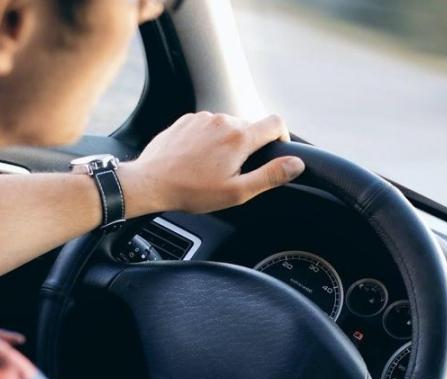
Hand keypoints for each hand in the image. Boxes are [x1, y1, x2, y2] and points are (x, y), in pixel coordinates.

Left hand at [118, 112, 305, 215]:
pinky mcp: (186, 120)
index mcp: (240, 137)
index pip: (276, 123)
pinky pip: (206, 127)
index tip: (276, 151)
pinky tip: (196, 160)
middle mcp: (223, 120)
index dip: (282, 137)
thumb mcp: (237, 191)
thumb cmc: (191, 191)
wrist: (150, 182)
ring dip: (226, 144)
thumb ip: (270, 176)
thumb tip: (296, 164)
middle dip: (248, 148)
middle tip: (234, 173)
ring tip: (211, 169)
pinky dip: (208, 140)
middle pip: (250, 127)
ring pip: (227, 127)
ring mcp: (203, 118)